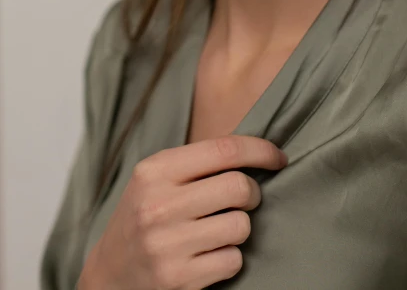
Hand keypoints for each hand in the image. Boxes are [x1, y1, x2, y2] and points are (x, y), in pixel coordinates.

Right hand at [79, 135, 287, 289]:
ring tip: (219, 229)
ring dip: (239, 228)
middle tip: (244, 198)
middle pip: (238, 187)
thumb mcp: (157, 178)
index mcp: (155, 171)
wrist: (109, 274)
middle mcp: (158, 205)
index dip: (260, 150)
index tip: (278, 157)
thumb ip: (198, 162)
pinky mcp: (178, 279)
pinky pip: (233, 260)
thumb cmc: (144, 216)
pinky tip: (209, 255)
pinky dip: (230, 258)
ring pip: (240, 226)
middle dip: (252, 192)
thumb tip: (258, 148)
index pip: (223, 150)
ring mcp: (167, 245)